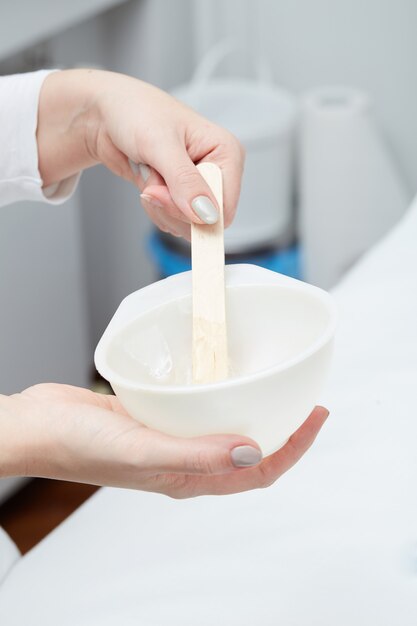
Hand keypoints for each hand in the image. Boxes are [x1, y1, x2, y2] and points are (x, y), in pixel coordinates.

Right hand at [1, 384, 328, 497]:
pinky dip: (219, 394)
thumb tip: (252, 452)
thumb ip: (198, 456)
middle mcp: (184, 459)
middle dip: (284, 430)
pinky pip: (198, 407)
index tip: (317, 416)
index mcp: (188, 478)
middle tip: (305, 399)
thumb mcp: (143, 453)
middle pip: (249, 450)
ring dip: (253, 410)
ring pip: (225, 426)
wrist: (40, 427)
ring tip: (274, 385)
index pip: (258, 472)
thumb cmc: (81, 447)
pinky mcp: (154, 415)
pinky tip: (222, 373)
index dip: (294, 448)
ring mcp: (170, 437)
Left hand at [37, 69, 244, 238]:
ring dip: (161, 208)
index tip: (162, 195)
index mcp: (227, 152)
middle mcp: (218, 171)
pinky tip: (148, 185)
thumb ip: (184, 181)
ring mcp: (199, 185)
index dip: (194, 212)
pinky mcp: (181, 196)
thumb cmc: (135, 112)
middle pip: (207, 221)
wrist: (106, 114)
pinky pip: (174, 221)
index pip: (225, 207)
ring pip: (189, 225)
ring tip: (149, 176)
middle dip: (173, 208)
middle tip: (152, 184)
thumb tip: (207, 214)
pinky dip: (155, 209)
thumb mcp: (159, 144)